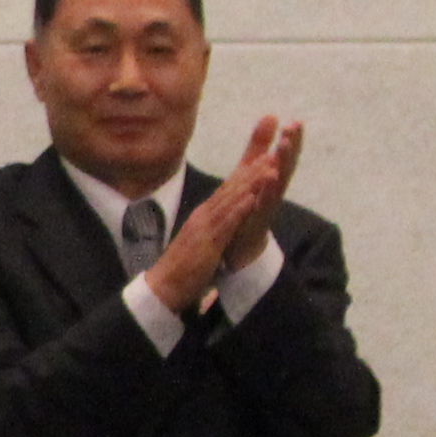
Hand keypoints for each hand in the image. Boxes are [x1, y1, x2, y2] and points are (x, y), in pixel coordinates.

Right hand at [149, 115, 303, 313]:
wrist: (162, 288)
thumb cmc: (183, 267)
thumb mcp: (201, 241)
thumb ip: (211, 228)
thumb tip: (220, 219)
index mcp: (206, 215)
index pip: (229, 188)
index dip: (248, 171)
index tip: (265, 154)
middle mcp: (205, 215)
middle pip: (232, 187)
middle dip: (254, 168)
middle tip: (273, 149)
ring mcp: (205, 228)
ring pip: (232, 200)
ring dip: (251, 182)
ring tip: (270, 166)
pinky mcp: (207, 243)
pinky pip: (226, 224)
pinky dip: (239, 209)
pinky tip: (252, 198)